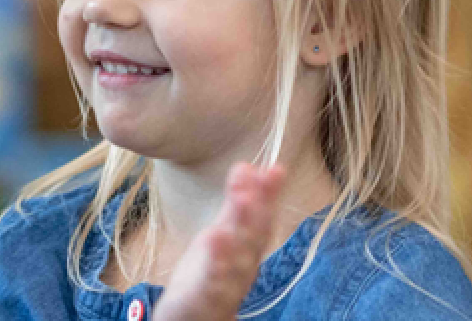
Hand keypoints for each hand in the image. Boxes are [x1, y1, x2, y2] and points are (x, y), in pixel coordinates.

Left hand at [153, 164, 284, 320]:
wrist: (195, 317)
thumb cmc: (211, 271)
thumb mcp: (224, 232)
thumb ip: (237, 204)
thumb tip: (248, 165)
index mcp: (249, 247)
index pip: (263, 218)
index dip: (270, 194)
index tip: (276, 168)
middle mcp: (245, 265)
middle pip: (254, 237)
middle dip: (256, 208)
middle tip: (256, 178)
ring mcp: (229, 283)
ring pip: (239, 259)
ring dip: (241, 231)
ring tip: (240, 203)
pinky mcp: (208, 298)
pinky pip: (215, 282)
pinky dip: (217, 262)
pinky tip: (214, 238)